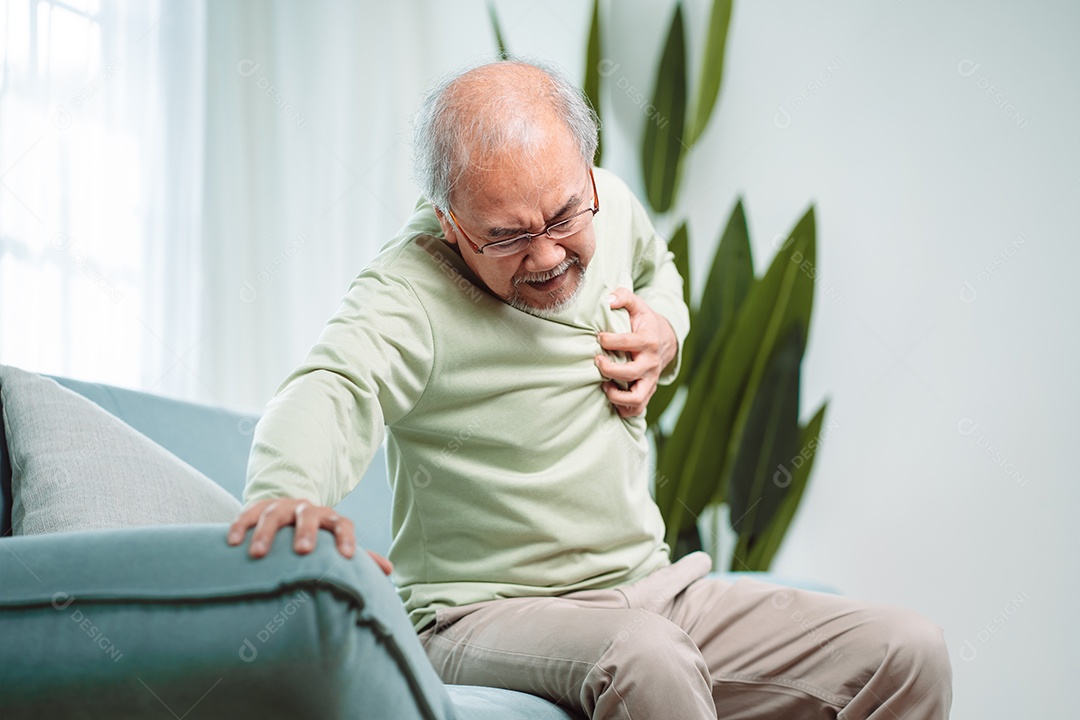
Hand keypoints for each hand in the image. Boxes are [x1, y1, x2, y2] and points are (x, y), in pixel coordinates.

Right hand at [227, 498, 392, 574]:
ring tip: (258, 554)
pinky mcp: (258, 507)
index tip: (346, 557)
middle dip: (306, 532)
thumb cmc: (319, 537)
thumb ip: (361, 558)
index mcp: (330, 519)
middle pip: (309, 516)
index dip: (347, 539)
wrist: (291, 511)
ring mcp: (282, 507)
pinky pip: (247, 514)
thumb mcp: (336, 544)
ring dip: (265, 533)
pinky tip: (231, 542)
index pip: (343, 524)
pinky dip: (239, 526)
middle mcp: (307, 510)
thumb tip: (389, 571)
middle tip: (302, 551)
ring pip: (274, 515)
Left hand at [595, 288, 677, 417]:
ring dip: (616, 396)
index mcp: (649, 341)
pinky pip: (637, 408)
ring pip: (636, 398)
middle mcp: (651, 363)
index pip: (630, 342)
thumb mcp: (638, 306)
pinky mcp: (648, 391)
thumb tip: (609, 299)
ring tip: (604, 385)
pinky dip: (623, 408)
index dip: (610, 340)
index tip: (599, 337)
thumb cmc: (645, 323)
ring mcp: (650, 380)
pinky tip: (611, 396)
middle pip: (631, 373)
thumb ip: (624, 297)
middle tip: (597, 361)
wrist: (666, 340)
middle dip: (610, 369)